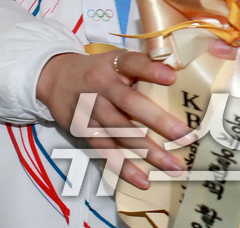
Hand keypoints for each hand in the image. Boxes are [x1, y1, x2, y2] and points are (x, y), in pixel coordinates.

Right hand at [36, 50, 190, 190]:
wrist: (54, 78)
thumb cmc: (96, 71)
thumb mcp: (113, 61)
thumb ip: (141, 68)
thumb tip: (182, 78)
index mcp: (111, 64)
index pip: (131, 63)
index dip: (150, 70)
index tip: (171, 77)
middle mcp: (100, 85)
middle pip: (129, 102)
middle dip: (158, 120)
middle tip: (185, 136)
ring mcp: (90, 109)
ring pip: (119, 131)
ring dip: (147, 150)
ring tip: (173, 166)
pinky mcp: (83, 129)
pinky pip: (105, 150)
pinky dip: (123, 166)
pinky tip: (143, 180)